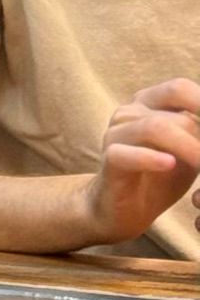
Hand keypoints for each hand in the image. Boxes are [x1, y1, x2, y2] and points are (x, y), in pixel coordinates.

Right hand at [80, 80, 199, 243]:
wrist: (124, 210)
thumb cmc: (161, 177)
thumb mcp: (191, 152)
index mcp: (149, 102)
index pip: (180, 89)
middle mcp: (130, 112)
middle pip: (177, 114)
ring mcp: (115, 134)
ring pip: (155, 128)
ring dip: (190, 148)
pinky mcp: (108, 160)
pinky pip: (127, 154)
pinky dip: (152, 159)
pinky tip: (170, 166)